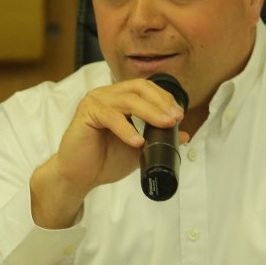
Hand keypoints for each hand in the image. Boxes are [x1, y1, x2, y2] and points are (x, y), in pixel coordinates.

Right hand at [30, 78, 185, 228]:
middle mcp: (106, 95)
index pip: (145, 88)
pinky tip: (137, 141)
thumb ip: (157, 139)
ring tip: (165, 126)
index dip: (164, 98)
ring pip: (128, 100)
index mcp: (119, 99)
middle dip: (161, 102)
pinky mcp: (85, 113)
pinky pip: (110, 117)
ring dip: (150, 112)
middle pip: (139, 88)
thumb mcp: (138, 149)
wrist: (79, 176)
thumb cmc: (104, 160)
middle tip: (175, 119)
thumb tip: (185, 135)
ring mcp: (95, 101)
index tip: (179, 115)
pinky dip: (126, 129)